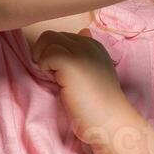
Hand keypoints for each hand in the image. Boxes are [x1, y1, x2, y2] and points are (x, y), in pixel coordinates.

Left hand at [31, 28, 133, 143]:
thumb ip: (87, 54)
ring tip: (55, 78)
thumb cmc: (100, 104)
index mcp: (94, 45)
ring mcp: (80, 51)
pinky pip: (46, 54)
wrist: (109, 122)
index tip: (62, 73)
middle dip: (46, 54)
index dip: (56, 53)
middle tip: (55, 76)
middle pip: (52, 35)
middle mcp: (88, 44)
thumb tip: (83, 32)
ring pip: (47, 39)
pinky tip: (57, 82)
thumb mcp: (97, 71)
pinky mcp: (70, 62)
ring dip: (44, 59)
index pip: (63, 36)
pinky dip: (45, 68)